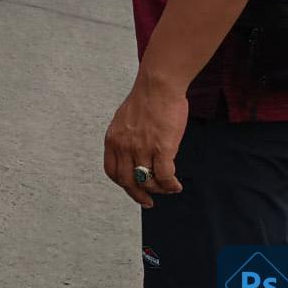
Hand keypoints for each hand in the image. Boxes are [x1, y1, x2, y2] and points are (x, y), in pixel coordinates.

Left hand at [103, 74, 188, 207]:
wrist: (158, 85)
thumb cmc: (146, 99)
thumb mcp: (124, 120)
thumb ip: (126, 138)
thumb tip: (134, 153)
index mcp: (112, 139)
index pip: (112, 170)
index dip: (122, 184)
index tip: (132, 189)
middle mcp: (124, 146)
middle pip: (126, 181)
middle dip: (138, 195)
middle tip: (147, 202)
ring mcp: (142, 148)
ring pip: (147, 181)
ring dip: (158, 189)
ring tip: (168, 188)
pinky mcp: (161, 148)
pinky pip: (164, 176)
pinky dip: (170, 185)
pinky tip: (176, 186)